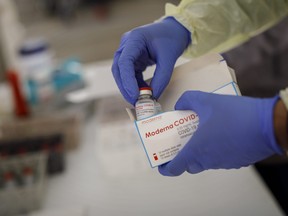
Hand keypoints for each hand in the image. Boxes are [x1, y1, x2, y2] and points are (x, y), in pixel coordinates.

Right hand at [112, 17, 189, 103]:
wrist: (175, 30)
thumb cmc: (172, 39)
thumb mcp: (169, 59)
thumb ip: (161, 78)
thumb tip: (153, 97)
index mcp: (135, 39)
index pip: (124, 62)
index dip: (127, 81)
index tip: (135, 95)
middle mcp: (127, 44)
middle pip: (119, 69)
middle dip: (125, 87)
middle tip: (135, 102)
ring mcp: (128, 51)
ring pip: (122, 73)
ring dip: (128, 87)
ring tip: (139, 100)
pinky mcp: (132, 58)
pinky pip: (130, 74)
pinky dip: (135, 84)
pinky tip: (143, 92)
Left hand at [158, 91, 283, 175]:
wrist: (269, 125)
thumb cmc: (235, 114)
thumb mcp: (206, 100)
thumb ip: (187, 100)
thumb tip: (179, 105)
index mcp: (196, 150)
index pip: (175, 168)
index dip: (165, 167)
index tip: (162, 161)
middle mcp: (208, 161)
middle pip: (189, 164)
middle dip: (182, 155)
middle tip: (182, 140)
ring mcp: (223, 163)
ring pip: (205, 161)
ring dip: (200, 151)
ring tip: (202, 133)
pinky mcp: (236, 162)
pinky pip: (219, 158)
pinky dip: (214, 150)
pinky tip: (220, 134)